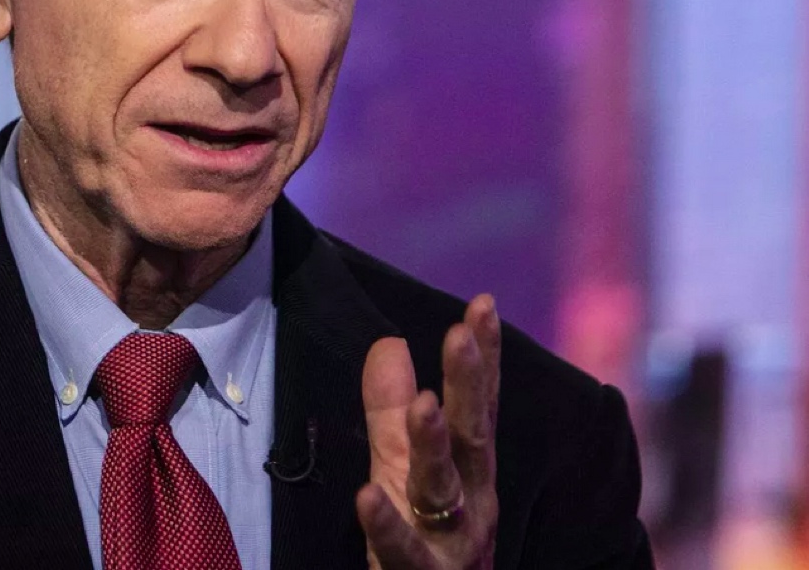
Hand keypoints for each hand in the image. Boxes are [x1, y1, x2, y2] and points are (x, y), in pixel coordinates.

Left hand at [358, 295, 501, 569]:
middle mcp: (472, 501)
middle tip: (461, 334)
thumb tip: (389, 342)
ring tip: (425, 405)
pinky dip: (387, 523)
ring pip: (443, 489)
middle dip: (469, 385)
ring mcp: (451, 541)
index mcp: (470, 470)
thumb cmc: (422, 539)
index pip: (479, 404)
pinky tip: (366, 495)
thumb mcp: (402, 467)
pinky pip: (402, 548)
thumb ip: (391, 410)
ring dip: (434, 446)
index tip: (483, 305)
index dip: (484, 356)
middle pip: (472, 437)